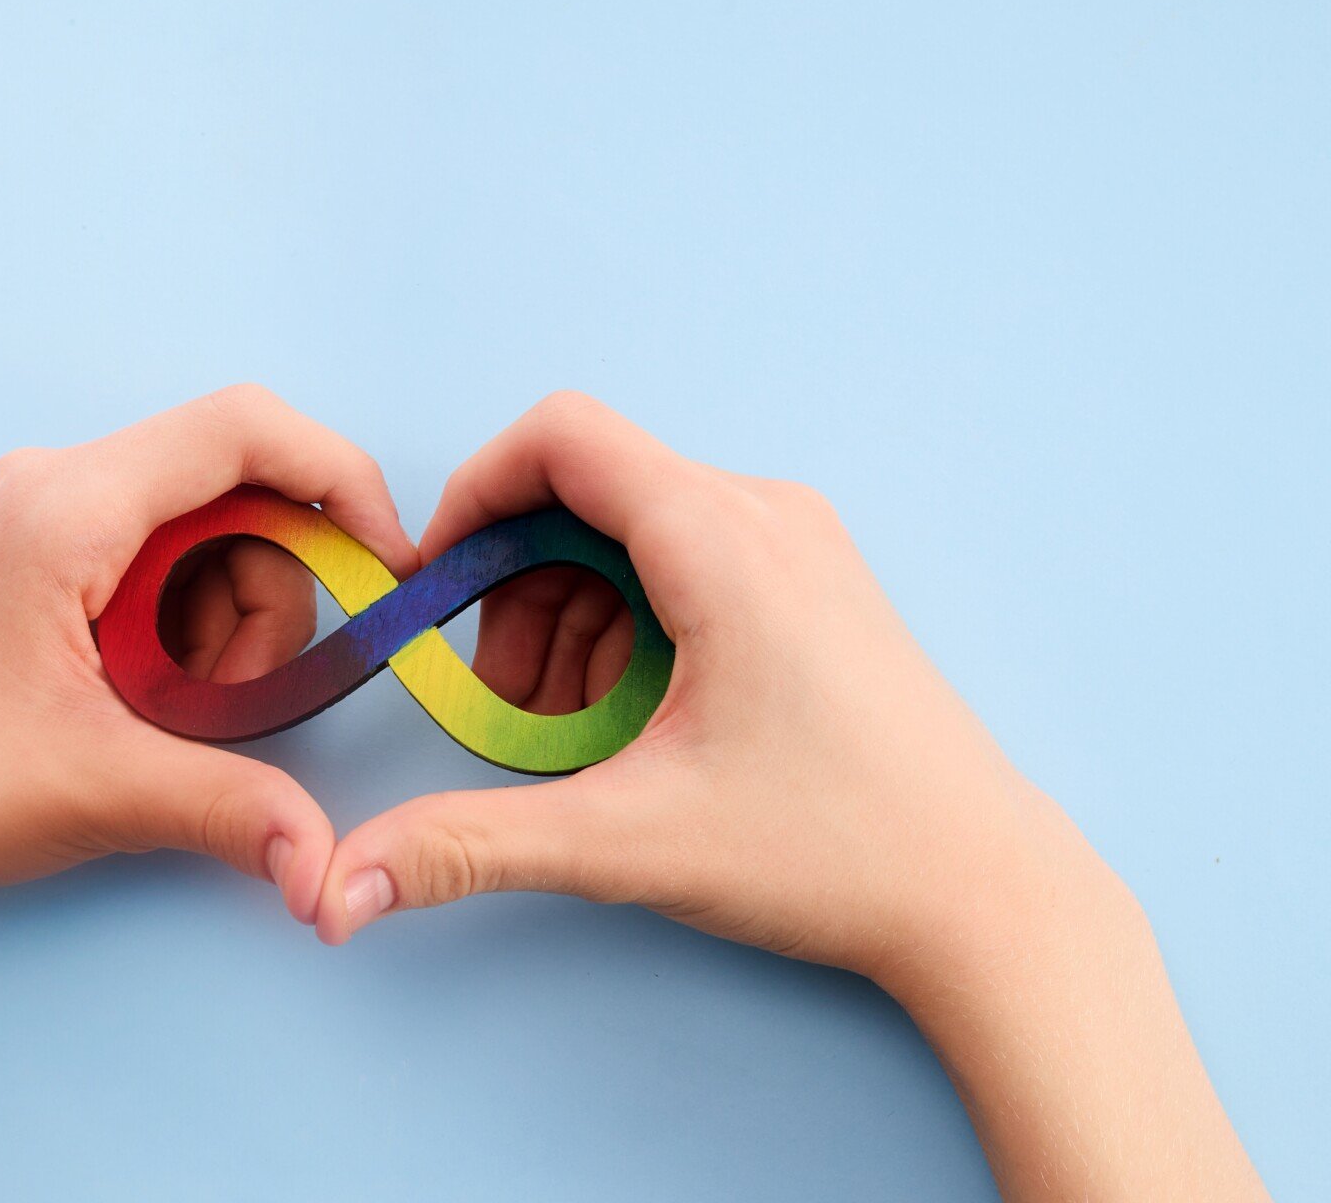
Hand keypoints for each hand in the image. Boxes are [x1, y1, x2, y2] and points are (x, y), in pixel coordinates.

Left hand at [0, 386, 417, 1201]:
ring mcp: (45, 516)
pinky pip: (164, 565)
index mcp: (66, 505)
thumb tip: (330, 867)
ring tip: (171, 716)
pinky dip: (187, 633)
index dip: (341, 481)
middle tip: (230, 701)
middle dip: (271, 598)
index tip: (386, 565)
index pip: (245, 430)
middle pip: (240, 494)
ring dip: (228, 627)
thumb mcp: (99, 789)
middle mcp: (57, 484)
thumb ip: (233, 808)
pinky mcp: (42, 557)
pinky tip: (146, 703)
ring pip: (209, 535)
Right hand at [315, 388, 1058, 968]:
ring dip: (573, 621)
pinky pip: (687, 563)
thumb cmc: (836, 851)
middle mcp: (767, 514)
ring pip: (634, 532)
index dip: (473, 495)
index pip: (561, 436)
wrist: (986, 895)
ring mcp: (801, 546)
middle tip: (511, 709)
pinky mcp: (816, 586)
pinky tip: (638, 727)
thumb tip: (344, 882)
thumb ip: (472, 844)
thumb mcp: (632, 841)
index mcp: (724, 539)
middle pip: (587, 493)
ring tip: (577, 738)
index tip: (435, 586)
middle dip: (520, 593)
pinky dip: (632, 629)